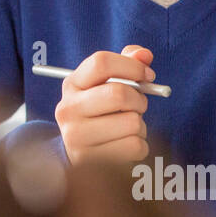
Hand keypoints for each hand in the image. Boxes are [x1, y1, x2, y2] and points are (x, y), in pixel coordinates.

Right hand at [54, 45, 154, 163]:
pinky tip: (125, 144)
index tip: (147, 75)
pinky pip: (134, 146)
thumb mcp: (106, 84)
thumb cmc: (101, 111)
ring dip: (140, 125)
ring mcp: (76, 137)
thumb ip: (127, 63)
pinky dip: (140, 145)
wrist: (81, 152)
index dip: (131, 65)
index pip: (101, 62)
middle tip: (139, 106)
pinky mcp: (90, 160)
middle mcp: (68, 109)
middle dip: (140, 100)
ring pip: (132, 123)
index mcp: (72, 84)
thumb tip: (145, 55)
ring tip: (127, 128)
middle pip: (119, 94)